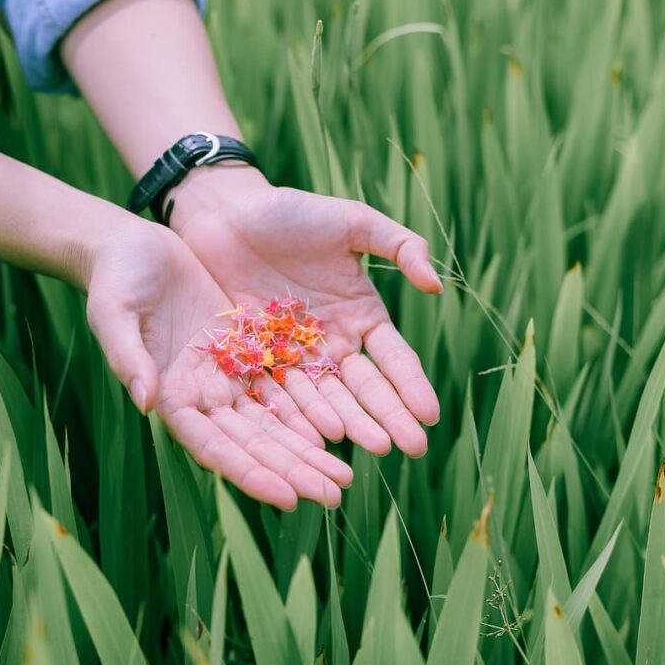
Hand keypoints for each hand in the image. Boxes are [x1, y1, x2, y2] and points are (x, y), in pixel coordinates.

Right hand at [82, 216, 351, 508]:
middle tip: (334, 497)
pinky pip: (285, 385)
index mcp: (171, 397)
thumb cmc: (115, 278)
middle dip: (293, 471)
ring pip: (275, 422)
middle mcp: (203, 396)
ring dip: (308, 451)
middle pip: (255, 444)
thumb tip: (146, 403)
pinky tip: (341, 427)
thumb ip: (128, 357)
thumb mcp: (115, 312)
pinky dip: (311, 408)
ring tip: (344, 478)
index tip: (288, 498)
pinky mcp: (247, 348)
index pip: (216, 448)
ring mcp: (228, 375)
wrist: (131, 245)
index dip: (252, 473)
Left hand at [168, 169, 441, 456]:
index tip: (430, 415)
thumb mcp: (352, 222)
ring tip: (373, 451)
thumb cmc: (292, 212)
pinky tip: (317, 442)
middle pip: (366, 388)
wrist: (227, 214)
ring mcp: (296, 356)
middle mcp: (334, 343)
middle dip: (390, 418)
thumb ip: (399, 246)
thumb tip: (437, 286)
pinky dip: (299, 418)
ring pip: (328, 399)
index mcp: (363, 314)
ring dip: (351, 426)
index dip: (411, 386)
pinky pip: (281, 394)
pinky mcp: (258, 361)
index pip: (394, 358)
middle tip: (413, 449)